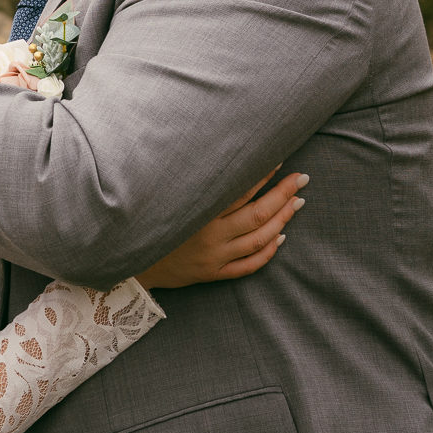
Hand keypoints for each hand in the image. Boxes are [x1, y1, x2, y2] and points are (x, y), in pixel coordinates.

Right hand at [134, 170, 307, 289]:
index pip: (239, 191)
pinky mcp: (213, 274)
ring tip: (298, 202)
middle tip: (301, 178)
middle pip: (257, 215)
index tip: (280, 158)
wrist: (130, 264)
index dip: (262, 175)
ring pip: (258, 239)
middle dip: (282, 194)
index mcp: (198, 213)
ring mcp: (214, 258)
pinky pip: (249, 265)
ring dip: (282, 219)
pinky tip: (281, 236)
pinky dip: (268, 251)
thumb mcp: (166, 199)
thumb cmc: (148, 223)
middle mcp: (209, 236)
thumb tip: (217, 159)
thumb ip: (192, 183)